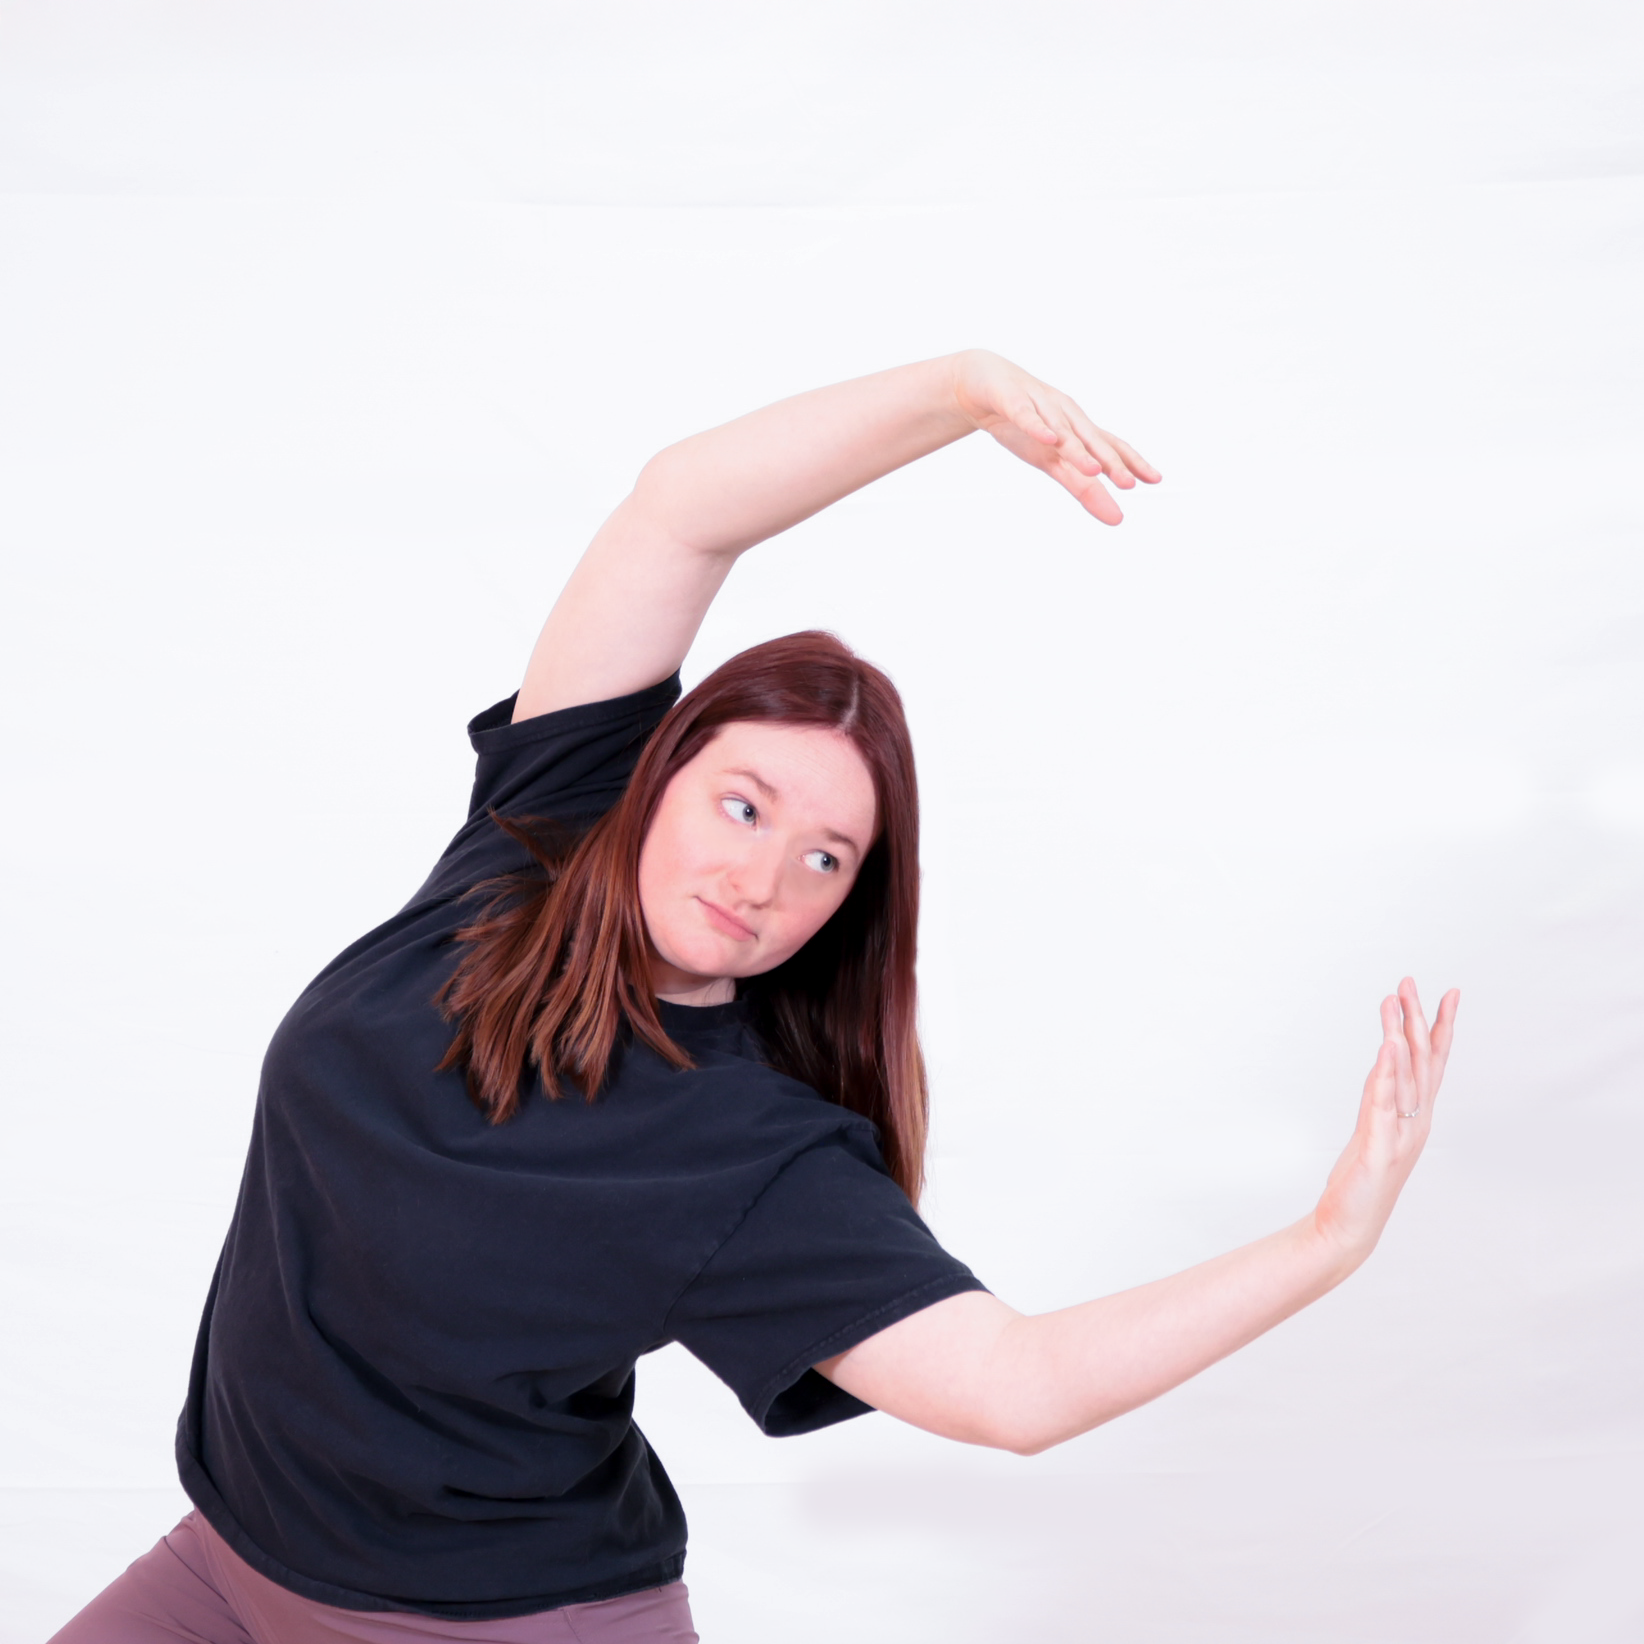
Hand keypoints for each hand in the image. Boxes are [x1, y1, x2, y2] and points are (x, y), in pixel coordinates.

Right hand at [949, 349, 1161, 524]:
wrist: (978, 384)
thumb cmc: (1022, 424)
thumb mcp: (1050, 461)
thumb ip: (1082, 487)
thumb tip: (1116, 518)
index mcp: (1077, 429)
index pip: (1109, 445)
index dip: (1132, 462)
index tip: (1154, 479)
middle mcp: (1065, 414)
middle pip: (1091, 439)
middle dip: (1109, 461)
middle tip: (1127, 484)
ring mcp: (1039, 405)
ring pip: (1061, 429)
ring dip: (1077, 449)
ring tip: (1092, 469)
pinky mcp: (1010, 399)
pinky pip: (1025, 414)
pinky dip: (1037, 426)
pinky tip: (1047, 439)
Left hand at [1312, 979, 1460, 1268]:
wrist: (1349, 1227)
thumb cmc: (1360, 1183)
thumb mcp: (1376, 1133)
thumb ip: (1383, 1101)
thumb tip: (1384, 1066)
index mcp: (1415, 1117)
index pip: (1432, 1064)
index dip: (1442, 1027)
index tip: (1450, 993)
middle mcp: (1414, 1121)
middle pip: (1421, 1061)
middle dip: (1419, 1018)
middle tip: (1411, 980)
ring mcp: (1399, 1133)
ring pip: (1403, 1074)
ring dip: (1400, 1034)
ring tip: (1396, 999)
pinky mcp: (1379, 1145)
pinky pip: (1384, 1101)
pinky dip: (1386, 1072)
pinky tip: (1386, 1046)